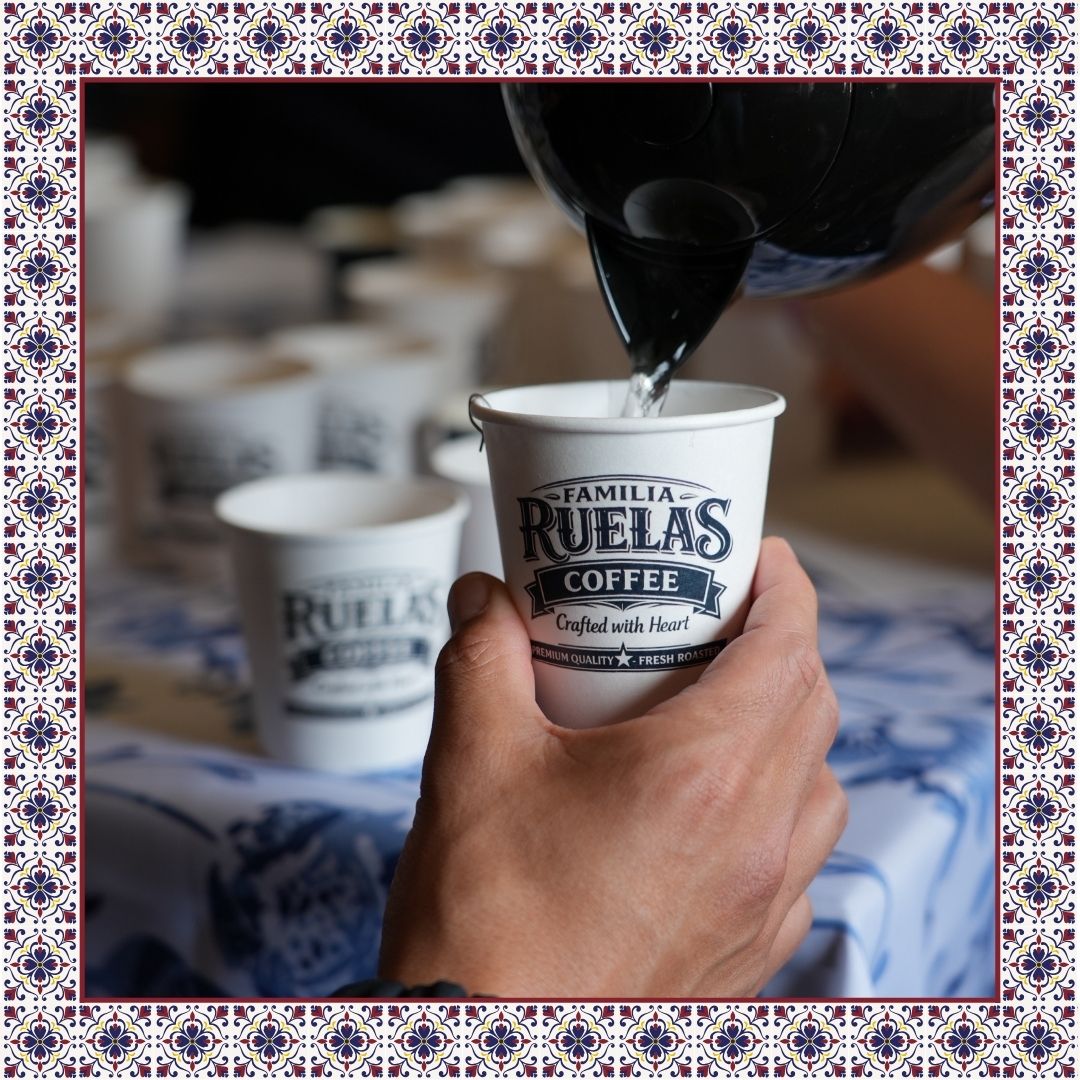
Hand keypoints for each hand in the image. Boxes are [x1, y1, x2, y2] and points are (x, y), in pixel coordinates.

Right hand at [378, 537, 846, 996]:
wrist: (492, 1045)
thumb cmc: (487, 918)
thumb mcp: (472, 762)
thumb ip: (481, 659)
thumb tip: (481, 598)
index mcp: (703, 775)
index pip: (788, 650)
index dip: (787, 589)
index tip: (764, 558)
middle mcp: (755, 838)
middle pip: (812, 708)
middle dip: (782, 648)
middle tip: (725, 622)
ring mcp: (762, 902)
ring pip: (818, 788)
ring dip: (788, 732)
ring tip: (725, 712)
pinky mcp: (749, 950)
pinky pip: (797, 861)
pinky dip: (777, 813)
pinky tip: (716, 815)